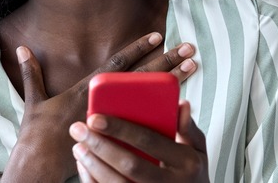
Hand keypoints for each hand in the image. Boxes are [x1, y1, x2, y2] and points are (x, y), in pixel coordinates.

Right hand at [2, 33, 197, 181]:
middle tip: (189, 47)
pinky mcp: (118, 138)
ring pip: (151, 98)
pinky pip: (146, 126)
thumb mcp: (34, 101)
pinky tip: (184, 106)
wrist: (39, 165)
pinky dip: (164, 116)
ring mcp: (114, 120)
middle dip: (166, 60)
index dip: (137, 48)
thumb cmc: (37, 134)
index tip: (158, 35)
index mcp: (86, 90)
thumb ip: (31, 73)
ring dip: (173, 82)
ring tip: (193, 67)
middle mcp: (105, 102)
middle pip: (142, 77)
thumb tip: (22, 48)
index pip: (117, 64)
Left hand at [69, 100, 208, 182]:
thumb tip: (181, 103)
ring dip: (93, 165)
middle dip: (100, 145)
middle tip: (78, 129)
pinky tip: (84, 165)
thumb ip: (188, 127)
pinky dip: (93, 180)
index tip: (95, 117)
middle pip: (130, 165)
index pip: (150, 141)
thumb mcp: (198, 150)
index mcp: (186, 162)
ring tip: (78, 146)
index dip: (121, 129)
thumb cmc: (191, 173)